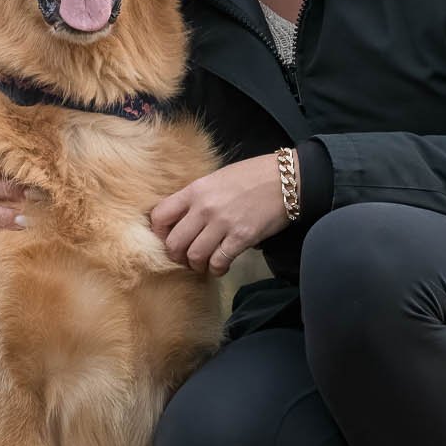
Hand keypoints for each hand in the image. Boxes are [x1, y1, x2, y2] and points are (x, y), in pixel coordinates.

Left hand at [150, 154, 288, 275]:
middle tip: (185, 257)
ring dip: (197, 265)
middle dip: (176, 256)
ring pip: (194, 256)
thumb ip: (197, 198)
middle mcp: (204, 207)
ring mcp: (223, 223)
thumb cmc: (252, 176)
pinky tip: (221, 265)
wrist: (286, 179)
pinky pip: (218, 262)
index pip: (159, 215)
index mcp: (195, 190)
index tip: (168, 238)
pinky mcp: (241, 238)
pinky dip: (216, 269)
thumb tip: (182, 220)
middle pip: (174, 243)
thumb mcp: (217, 179)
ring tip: (204, 263)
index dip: (159, 233)